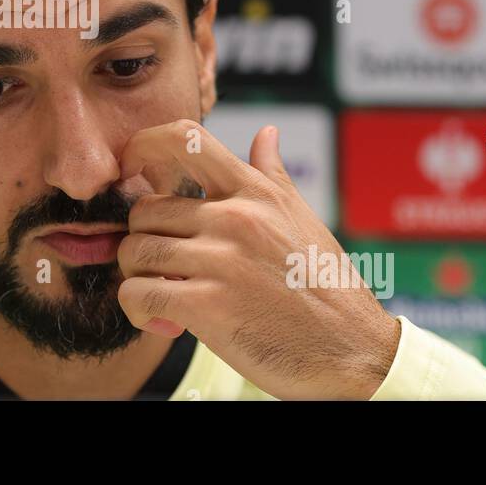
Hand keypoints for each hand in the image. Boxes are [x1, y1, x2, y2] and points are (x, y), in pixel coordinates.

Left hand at [115, 119, 400, 399]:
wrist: (353, 352)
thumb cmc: (326, 288)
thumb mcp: (302, 219)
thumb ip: (272, 175)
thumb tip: (265, 132)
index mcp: (255, 192)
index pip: (185, 139)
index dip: (143, 145)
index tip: (132, 170)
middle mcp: (235, 218)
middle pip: (145, 210)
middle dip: (144, 241)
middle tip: (165, 270)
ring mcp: (220, 260)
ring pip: (134, 252)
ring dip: (139, 279)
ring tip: (169, 297)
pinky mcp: (207, 305)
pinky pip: (137, 293)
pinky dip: (139, 310)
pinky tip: (166, 322)